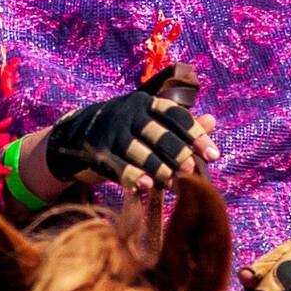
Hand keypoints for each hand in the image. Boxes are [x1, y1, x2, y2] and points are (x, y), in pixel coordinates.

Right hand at [40, 69, 219, 190]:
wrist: (76, 134)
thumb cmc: (125, 129)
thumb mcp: (149, 121)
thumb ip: (180, 125)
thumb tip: (213, 121)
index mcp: (146, 103)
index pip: (175, 115)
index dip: (195, 134)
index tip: (214, 155)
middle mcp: (128, 113)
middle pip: (157, 132)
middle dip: (176, 152)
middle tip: (191, 170)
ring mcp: (111, 132)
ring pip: (137, 150)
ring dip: (157, 167)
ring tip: (171, 183)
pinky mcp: (97, 151)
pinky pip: (116, 164)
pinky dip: (131, 175)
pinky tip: (144, 186)